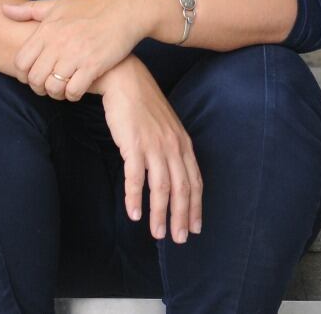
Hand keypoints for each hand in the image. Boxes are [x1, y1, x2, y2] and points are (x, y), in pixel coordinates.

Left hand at [2, 0, 147, 100]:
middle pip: (35, 78)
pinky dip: (72, 95)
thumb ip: (29, 10)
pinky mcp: (93, 65)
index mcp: (47, 29)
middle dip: (38, 87)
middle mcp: (58, 43)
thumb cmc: (91, 6)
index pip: (21, 61)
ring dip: (55, 93)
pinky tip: (77, 90)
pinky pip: (73, 91)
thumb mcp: (58, 4)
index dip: (23, 74)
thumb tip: (3, 10)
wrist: (125, 9)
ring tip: (61, 90)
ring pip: (53, 87)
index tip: (32, 75)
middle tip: (47, 86)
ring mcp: (75, 55)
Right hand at [101, 58, 203, 244]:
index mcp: (182, 142)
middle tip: (179, 239)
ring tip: (158, 234)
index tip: (195, 227)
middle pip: (182, 188)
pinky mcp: (133, 144)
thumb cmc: (142, 104)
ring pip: (162, 187)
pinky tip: (133, 214)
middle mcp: (173, 145)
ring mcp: (154, 145)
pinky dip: (135, 198)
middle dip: (182, 216)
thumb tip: (171, 171)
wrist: (124, 79)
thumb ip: (170, 147)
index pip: (194, 180)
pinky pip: (136, 177)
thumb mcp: (165, 126)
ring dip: (160, 214)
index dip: (196, 206)